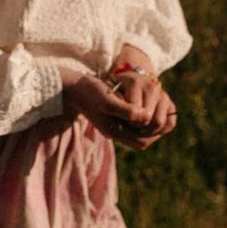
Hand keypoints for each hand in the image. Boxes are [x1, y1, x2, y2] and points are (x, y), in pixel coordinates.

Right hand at [61, 70, 176, 150]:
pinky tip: (139, 104)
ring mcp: (113, 126)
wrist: (72, 87)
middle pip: (142, 140)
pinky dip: (139, 118)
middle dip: (151, 128)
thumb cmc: (89, 91)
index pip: (142, 141)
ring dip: (146, 123)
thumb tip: (146, 116)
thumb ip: (126, 110)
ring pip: (138, 133)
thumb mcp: (107, 99)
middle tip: (154, 110)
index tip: (152, 112)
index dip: (152, 130)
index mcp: (114, 131)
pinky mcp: (112, 118)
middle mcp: (115, 132)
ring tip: (148, 107)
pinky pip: (132, 125)